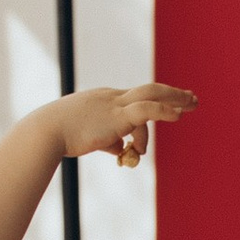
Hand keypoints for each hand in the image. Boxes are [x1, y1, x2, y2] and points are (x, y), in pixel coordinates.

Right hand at [53, 82, 196, 169]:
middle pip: (149, 90)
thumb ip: (107, 141)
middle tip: (191, 97)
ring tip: (192, 106)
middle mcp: (112, 97)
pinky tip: (180, 116)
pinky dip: (165, 112)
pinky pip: (147, 110)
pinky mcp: (118, 117)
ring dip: (175, 100)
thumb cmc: (60, 136)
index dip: (156, 99)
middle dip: (172, 94)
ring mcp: (115, 105)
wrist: (46, 132)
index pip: (135, 97)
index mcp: (105, 99)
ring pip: (152, 95)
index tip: (172, 101)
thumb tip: (120, 149)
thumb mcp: (88, 137)